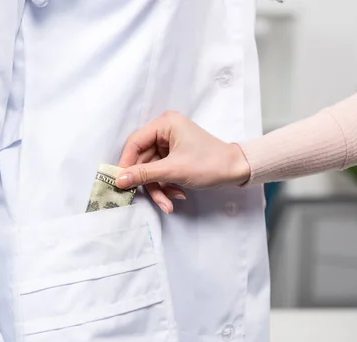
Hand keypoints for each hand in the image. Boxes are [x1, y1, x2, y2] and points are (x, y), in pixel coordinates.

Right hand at [116, 111, 250, 213]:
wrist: (237, 170)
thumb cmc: (209, 164)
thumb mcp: (173, 171)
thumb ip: (144, 174)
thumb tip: (119, 180)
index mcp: (165, 124)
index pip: (135, 142)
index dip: (126, 163)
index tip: (121, 183)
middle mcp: (165, 130)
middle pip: (143, 159)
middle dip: (150, 182)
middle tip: (154, 199)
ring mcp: (170, 144)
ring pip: (152, 169)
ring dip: (159, 188)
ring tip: (169, 202)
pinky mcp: (175, 156)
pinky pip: (161, 172)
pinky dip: (166, 185)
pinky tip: (177, 195)